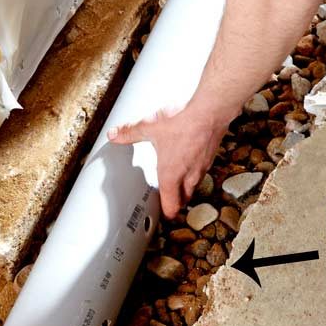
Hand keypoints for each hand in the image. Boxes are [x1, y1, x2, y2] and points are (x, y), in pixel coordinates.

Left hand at [107, 104, 227, 219]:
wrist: (209, 112)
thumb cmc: (182, 123)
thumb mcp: (149, 127)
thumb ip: (130, 133)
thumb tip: (114, 135)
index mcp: (171, 175)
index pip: (171, 206)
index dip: (166, 213)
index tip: (162, 213)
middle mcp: (188, 176)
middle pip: (183, 199)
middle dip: (175, 201)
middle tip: (167, 199)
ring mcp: (202, 168)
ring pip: (193, 186)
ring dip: (185, 187)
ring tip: (176, 179)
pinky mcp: (210, 158)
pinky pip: (201, 172)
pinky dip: (194, 171)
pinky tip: (188, 159)